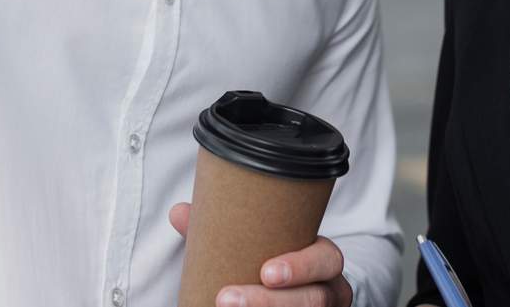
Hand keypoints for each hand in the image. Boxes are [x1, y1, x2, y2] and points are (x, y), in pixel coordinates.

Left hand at [169, 202, 353, 306]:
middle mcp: (329, 289)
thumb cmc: (275, 260)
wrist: (290, 292)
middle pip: (312, 299)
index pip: (326, 259)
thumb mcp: (260, 244)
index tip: (265, 272)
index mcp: (322, 259)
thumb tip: (179, 212)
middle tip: (226, 299)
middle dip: (269, 302)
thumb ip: (224, 229)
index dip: (300, 267)